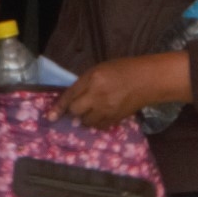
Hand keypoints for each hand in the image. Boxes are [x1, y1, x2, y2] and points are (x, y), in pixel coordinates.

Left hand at [61, 53, 186, 128]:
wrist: (147, 80)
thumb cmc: (122, 70)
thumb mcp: (99, 70)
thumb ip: (84, 84)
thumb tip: (72, 102)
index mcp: (93, 79)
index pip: (71, 95)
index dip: (59, 107)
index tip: (50, 117)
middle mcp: (98, 95)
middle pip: (76, 112)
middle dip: (74, 112)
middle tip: (78, 108)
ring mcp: (108, 109)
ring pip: (86, 122)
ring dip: (84, 118)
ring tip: (92, 110)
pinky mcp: (115, 119)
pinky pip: (99, 126)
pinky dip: (96, 123)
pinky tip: (101, 115)